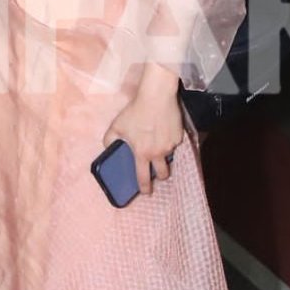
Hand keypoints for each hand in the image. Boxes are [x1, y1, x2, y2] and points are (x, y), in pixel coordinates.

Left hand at [103, 67, 182, 195]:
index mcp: (142, 153)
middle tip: (157, 170)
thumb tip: (109, 147)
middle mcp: (158, 153)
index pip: (144, 178)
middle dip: (161, 175)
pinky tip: (163, 128)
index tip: (146, 192)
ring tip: (158, 142)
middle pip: (164, 173)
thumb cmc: (135, 111)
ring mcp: (171, 145)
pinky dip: (169, 139)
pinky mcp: (179, 136)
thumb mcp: (116, 125)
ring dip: (164, 154)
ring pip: (169, 155)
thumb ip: (110, 140)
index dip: (145, 188)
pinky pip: (174, 142)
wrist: (156, 96)